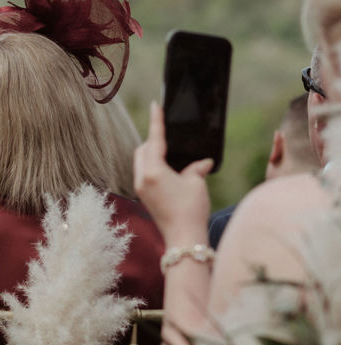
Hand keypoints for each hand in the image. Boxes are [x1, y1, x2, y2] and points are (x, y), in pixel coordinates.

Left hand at [134, 102, 212, 245]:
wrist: (183, 238)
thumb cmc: (191, 209)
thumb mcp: (196, 183)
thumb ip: (196, 168)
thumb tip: (203, 162)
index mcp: (153, 171)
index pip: (154, 140)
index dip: (156, 121)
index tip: (155, 105)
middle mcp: (142, 179)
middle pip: (142, 150)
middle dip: (152, 140)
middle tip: (165, 132)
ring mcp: (141, 189)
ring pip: (140, 162)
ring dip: (150, 153)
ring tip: (166, 149)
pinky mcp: (144, 197)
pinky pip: (143, 173)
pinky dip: (151, 165)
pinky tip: (165, 167)